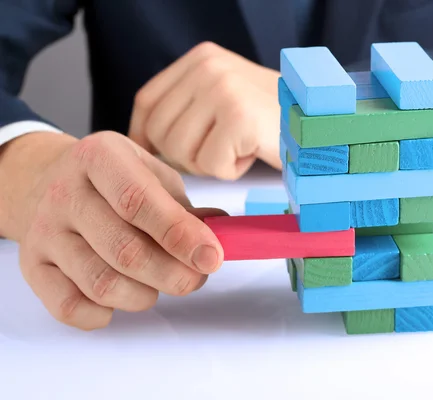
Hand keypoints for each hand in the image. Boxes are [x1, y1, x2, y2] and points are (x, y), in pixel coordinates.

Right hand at [7, 131, 224, 329]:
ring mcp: (44, 231)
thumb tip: (216, 240)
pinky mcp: (33, 266)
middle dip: (172, 275)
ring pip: (101, 284)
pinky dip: (105, 313)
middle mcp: (65, 192)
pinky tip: (122, 295)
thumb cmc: (115, 181)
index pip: (138, 202)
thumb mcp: (153, 175)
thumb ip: (184, 208)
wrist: (51, 181)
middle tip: (194, 278)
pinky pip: (71, 307)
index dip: (180, 236)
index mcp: (100, 158)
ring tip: (158, 284)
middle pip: (124, 250)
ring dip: (144, 295)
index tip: (211, 258)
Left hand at [128, 41, 281, 179]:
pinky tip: (251, 153)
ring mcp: (224, 89)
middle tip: (220, 150)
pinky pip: (210, 165)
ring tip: (238, 148)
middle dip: (184, 156)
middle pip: (159, 131)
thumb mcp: (223, 97)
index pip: (147, 101)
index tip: (155, 155)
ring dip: (209, 163)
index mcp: (202, 58)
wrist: (319, 124)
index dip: (144, 135)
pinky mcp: (239, 117)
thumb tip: (140, 140)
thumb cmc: (271, 119)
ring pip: (180, 152)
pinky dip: (231, 170)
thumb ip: (186, 107)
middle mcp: (209, 67)